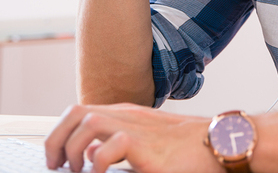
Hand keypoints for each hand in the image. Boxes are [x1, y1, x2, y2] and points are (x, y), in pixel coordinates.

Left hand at [44, 103, 221, 172]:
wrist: (222, 143)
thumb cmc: (191, 147)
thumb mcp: (149, 143)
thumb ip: (123, 148)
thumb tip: (96, 161)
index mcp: (125, 115)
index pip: (80, 111)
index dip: (60, 133)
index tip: (55, 157)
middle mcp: (127, 117)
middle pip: (76, 112)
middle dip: (56, 139)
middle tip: (56, 165)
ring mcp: (137, 128)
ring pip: (88, 120)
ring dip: (73, 147)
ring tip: (77, 170)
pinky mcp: (147, 146)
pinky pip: (113, 144)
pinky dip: (98, 160)